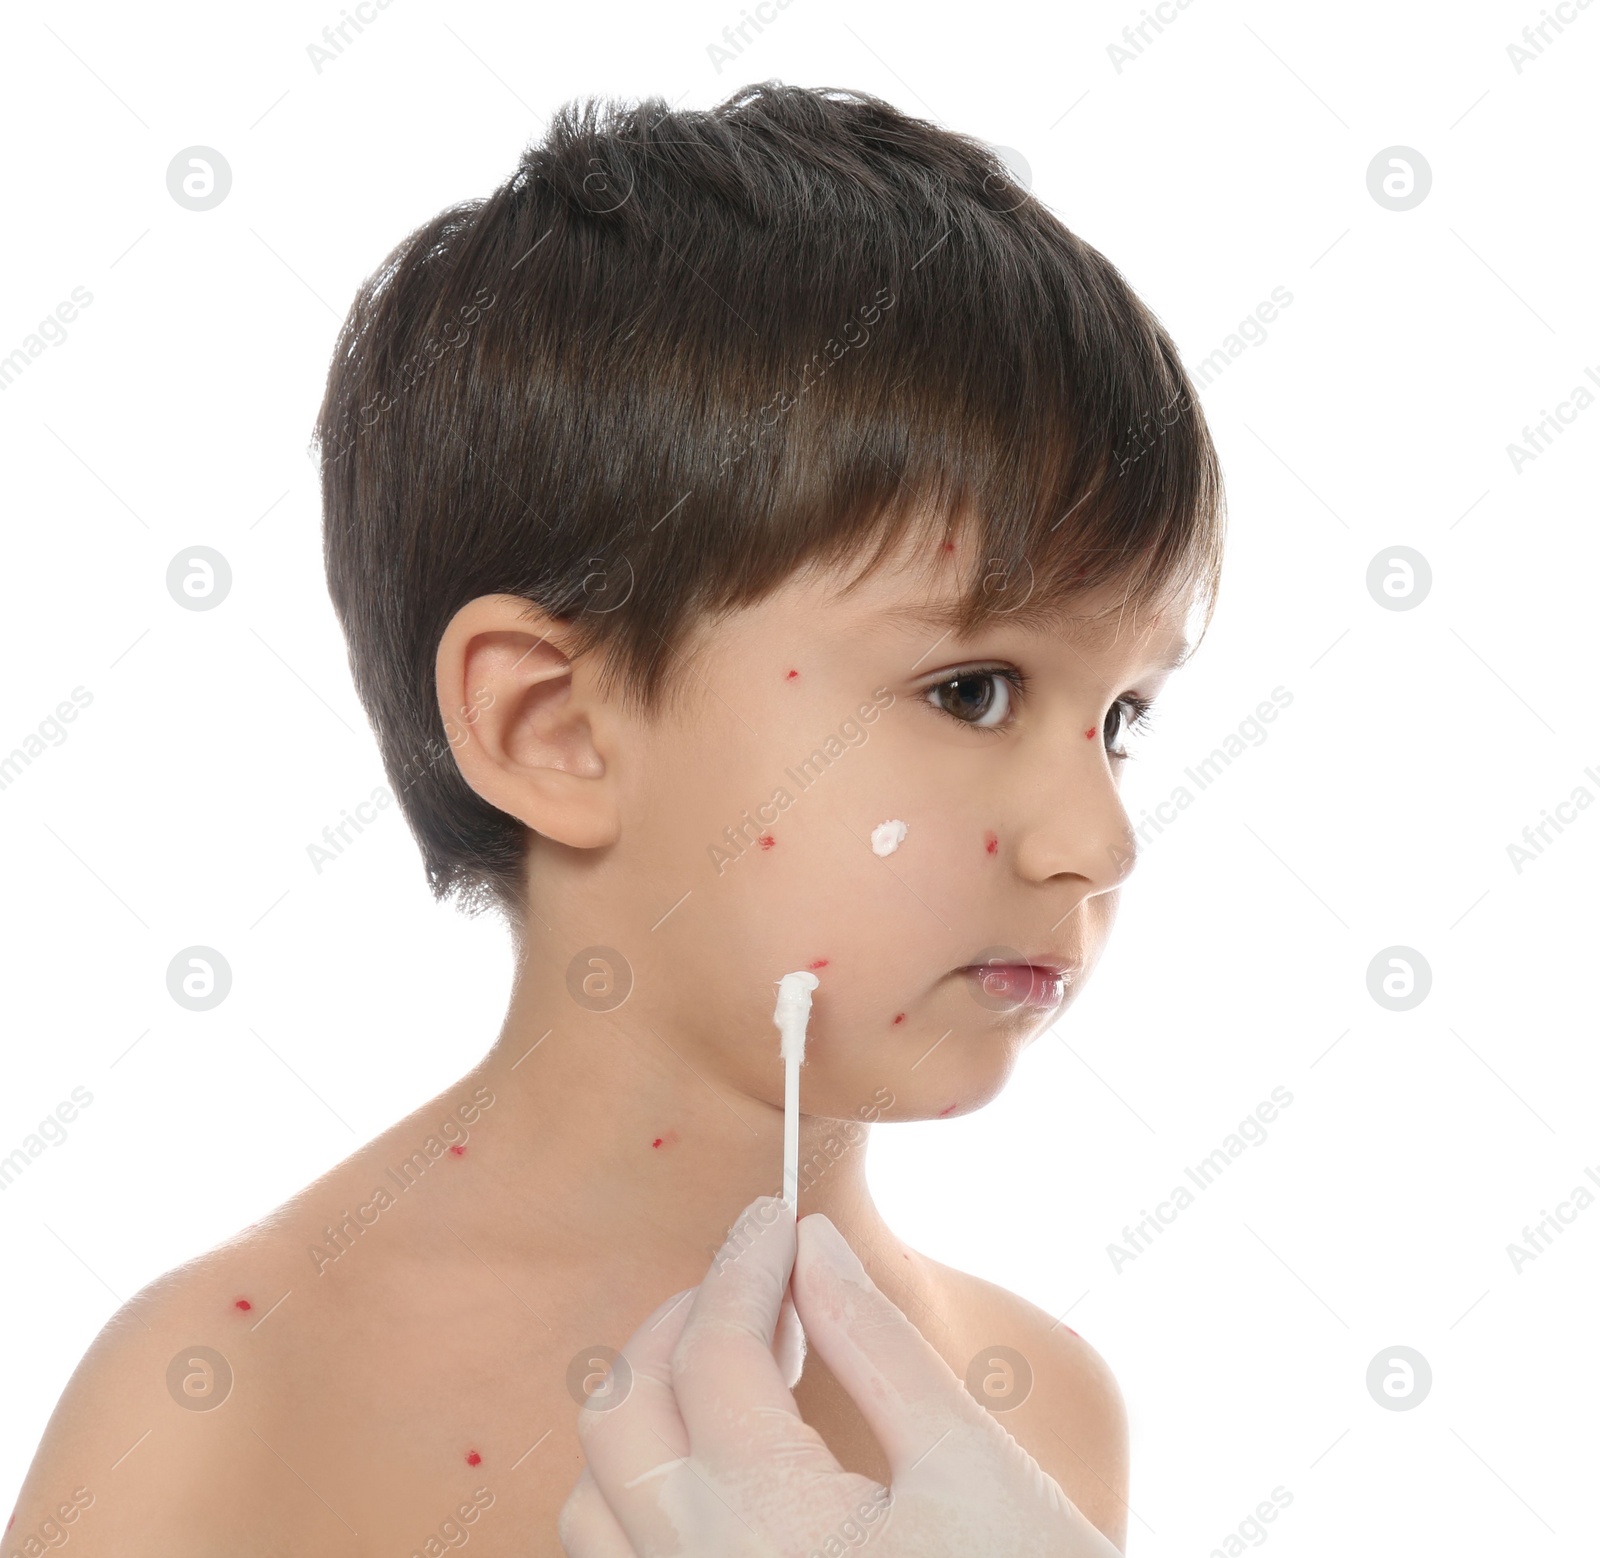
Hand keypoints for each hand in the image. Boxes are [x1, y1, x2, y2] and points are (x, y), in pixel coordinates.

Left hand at [558, 1194, 1120, 1556]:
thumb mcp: (968, 1463)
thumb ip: (874, 1343)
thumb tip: (812, 1243)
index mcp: (764, 1527)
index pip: (714, 1352)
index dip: (744, 1265)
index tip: (780, 1216)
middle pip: (621, 1416)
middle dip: (679, 1324)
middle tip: (758, 1283)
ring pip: (593, 1502)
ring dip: (648, 1411)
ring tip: (739, 1365)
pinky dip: (639, 1492)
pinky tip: (720, 1463)